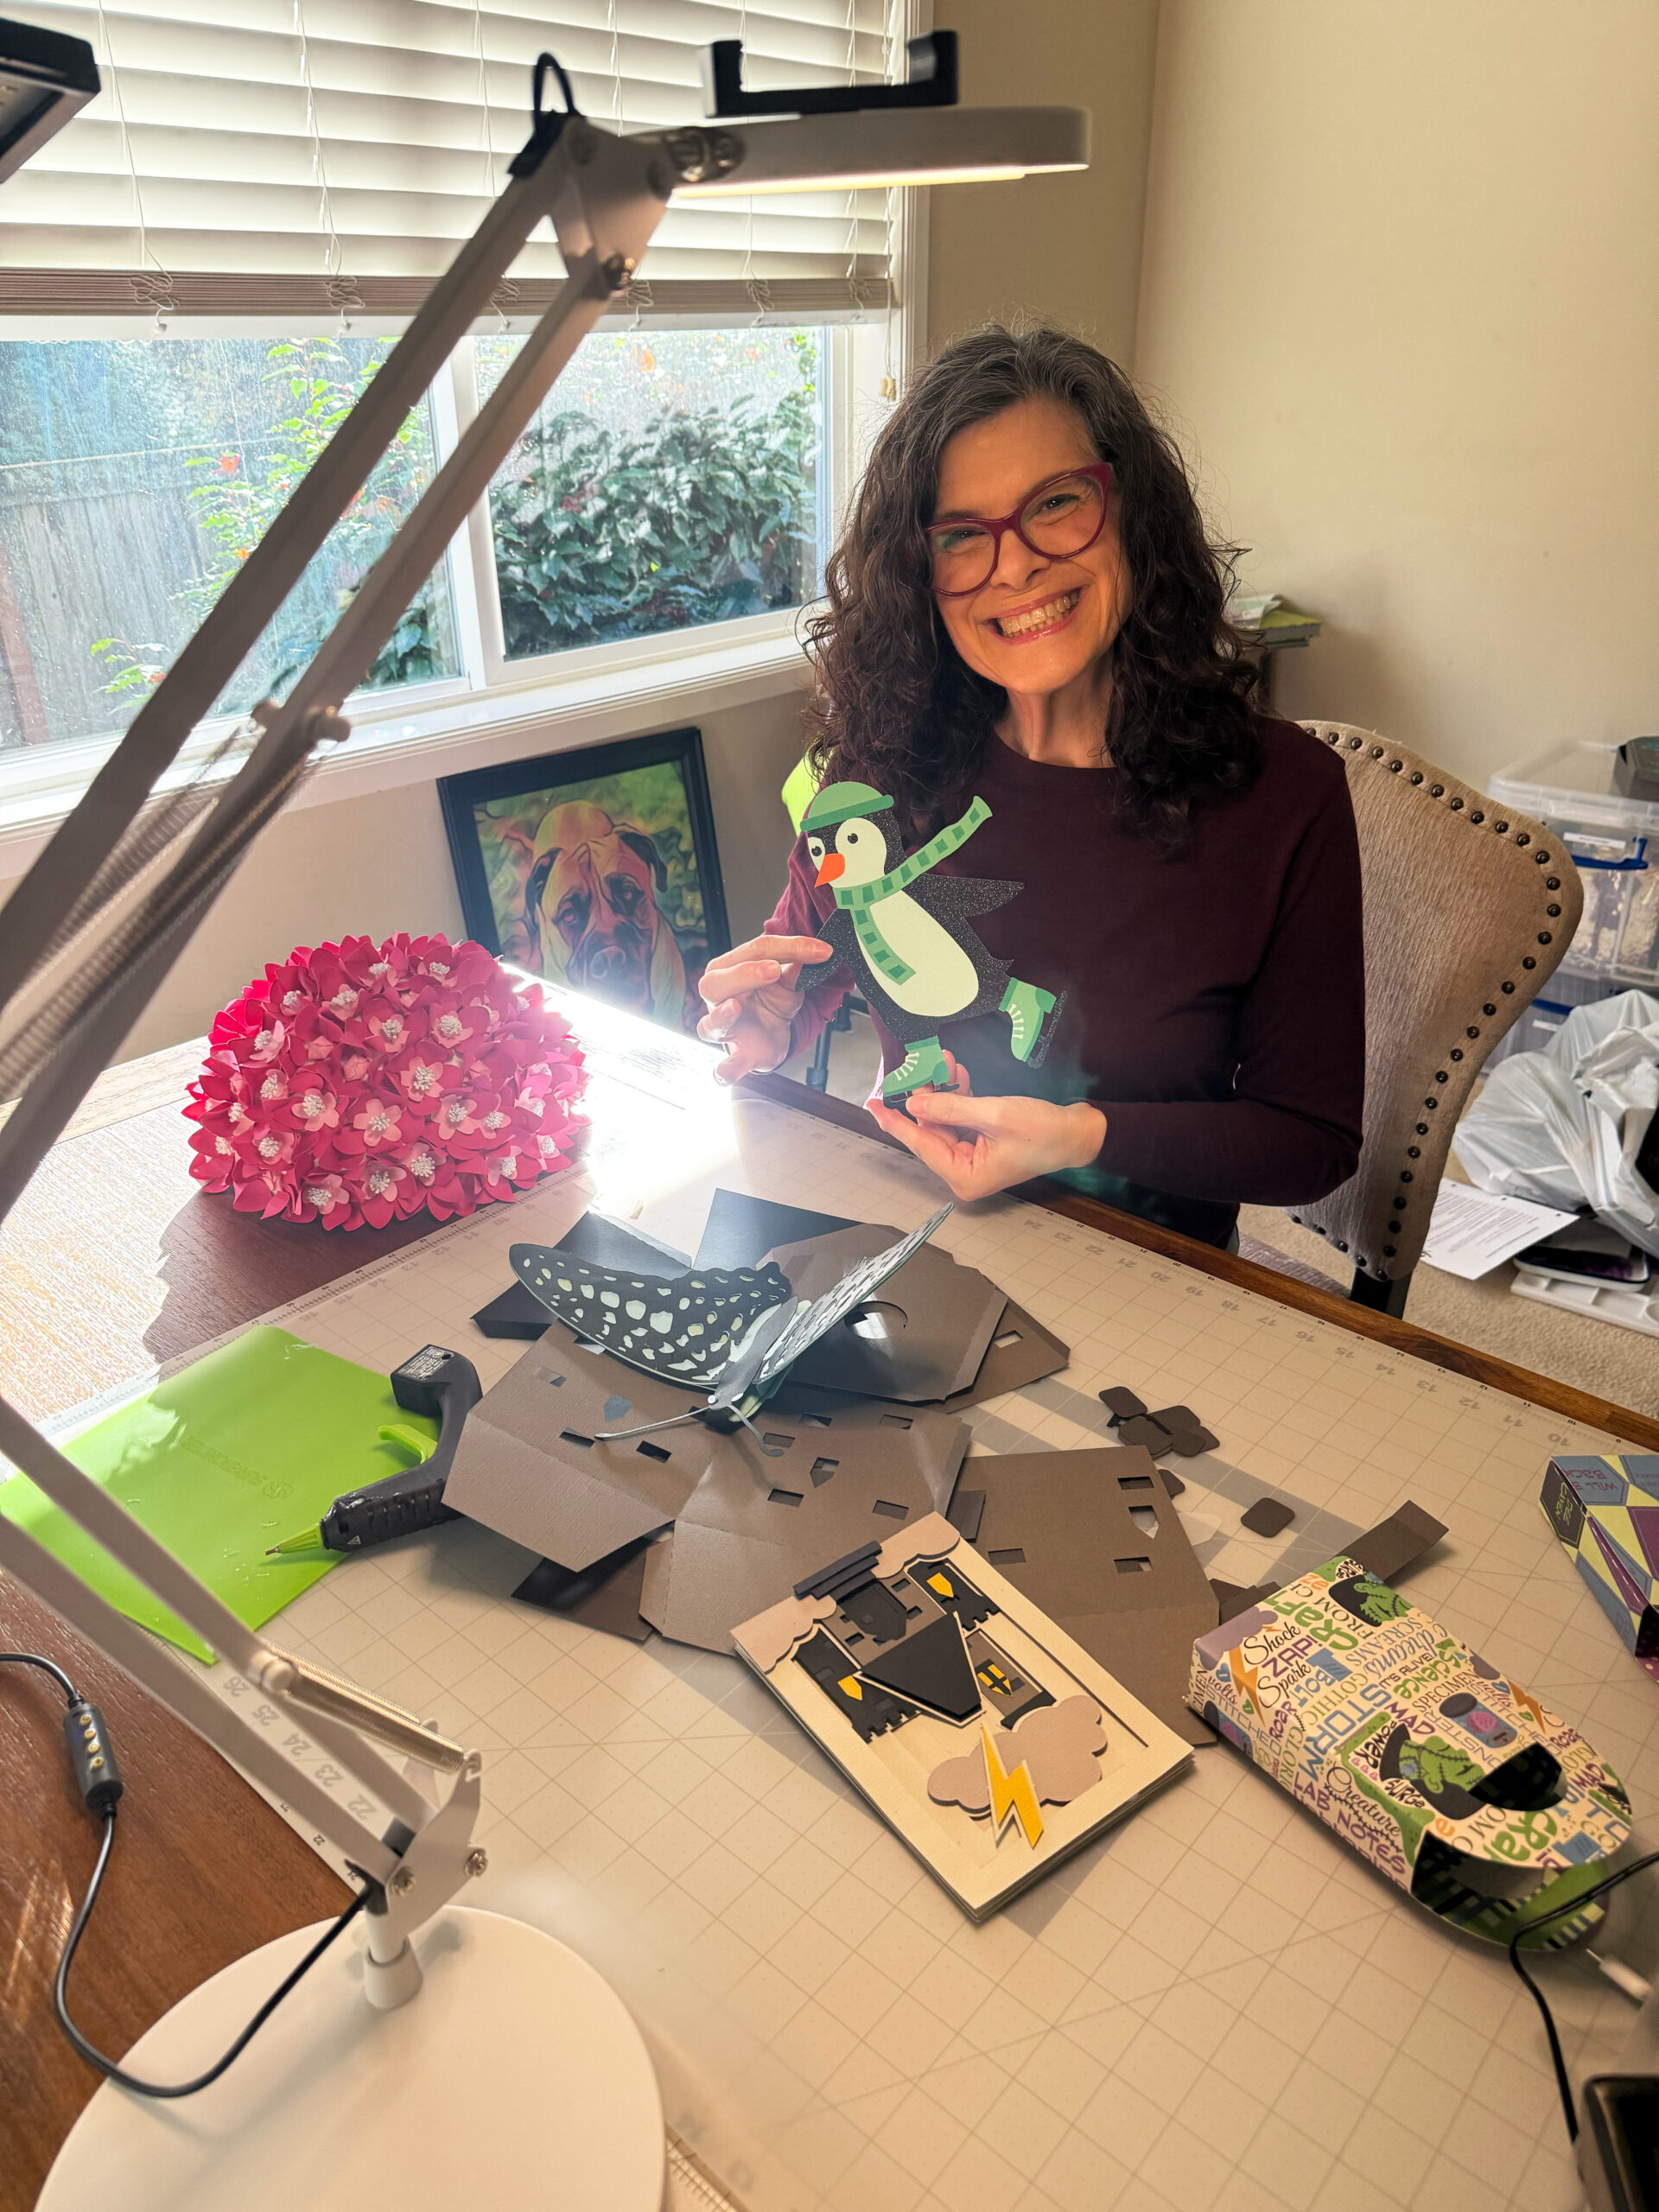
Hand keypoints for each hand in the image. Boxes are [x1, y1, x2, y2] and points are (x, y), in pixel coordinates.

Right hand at [697, 933, 832, 1084]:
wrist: (773, 1032)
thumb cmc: (770, 1000)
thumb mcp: (788, 980)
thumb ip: (797, 969)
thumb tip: (813, 954)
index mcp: (728, 969)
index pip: (754, 951)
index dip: (788, 947)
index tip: (820, 951)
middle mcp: (718, 998)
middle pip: (716, 982)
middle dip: (745, 973)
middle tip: (774, 969)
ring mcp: (724, 1029)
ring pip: (710, 1024)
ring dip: (722, 1016)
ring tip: (735, 1007)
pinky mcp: (737, 1056)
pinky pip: (723, 1067)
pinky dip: (724, 1072)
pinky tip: (726, 1074)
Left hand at [865, 1054, 1106, 1199]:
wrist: (1079, 1133)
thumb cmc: (1043, 1131)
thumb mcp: (994, 1114)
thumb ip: (950, 1108)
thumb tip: (914, 1104)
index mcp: (964, 1176)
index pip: (920, 1144)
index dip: (895, 1121)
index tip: (873, 1104)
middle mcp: (965, 1172)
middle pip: (931, 1132)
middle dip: (926, 1097)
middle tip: (916, 1066)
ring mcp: (974, 1159)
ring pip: (945, 1122)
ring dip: (944, 1092)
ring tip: (941, 1061)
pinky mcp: (984, 1144)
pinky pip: (962, 1120)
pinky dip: (959, 1097)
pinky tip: (956, 1074)